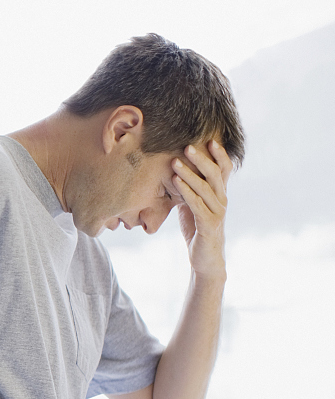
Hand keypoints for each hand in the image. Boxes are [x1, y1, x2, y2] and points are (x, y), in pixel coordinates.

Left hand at [172, 140, 233, 280]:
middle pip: (216, 175)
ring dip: (189, 174)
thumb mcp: (193, 205)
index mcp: (220, 194)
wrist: (205, 259)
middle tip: (187, 146)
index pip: (225, 170)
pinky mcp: (208, 225)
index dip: (220, 155)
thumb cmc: (197, 230)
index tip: (210, 139)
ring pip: (205, 188)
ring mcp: (217, 213)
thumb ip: (190, 190)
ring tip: (174, 162)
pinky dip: (186, 192)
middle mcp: (222, 201)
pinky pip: (197, 205)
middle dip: (201, 159)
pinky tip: (176, 182)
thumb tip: (176, 172)